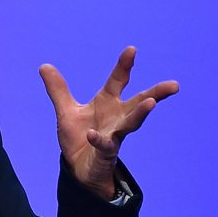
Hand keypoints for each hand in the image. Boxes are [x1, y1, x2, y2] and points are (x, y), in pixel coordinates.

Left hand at [40, 46, 178, 198]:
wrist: (78, 168)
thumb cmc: (79, 137)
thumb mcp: (66, 111)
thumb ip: (58, 90)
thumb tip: (44, 66)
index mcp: (107, 103)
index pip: (118, 80)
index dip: (124, 65)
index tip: (132, 49)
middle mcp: (116, 117)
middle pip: (139, 102)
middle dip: (155, 94)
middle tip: (173, 85)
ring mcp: (113, 135)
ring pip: (131, 124)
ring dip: (140, 114)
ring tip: (151, 103)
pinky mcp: (105, 153)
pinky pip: (104, 145)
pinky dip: (98, 139)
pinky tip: (92, 134)